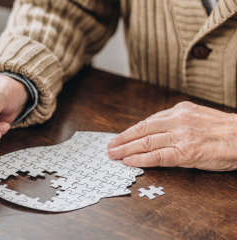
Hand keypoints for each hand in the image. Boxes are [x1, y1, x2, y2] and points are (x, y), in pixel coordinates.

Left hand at [107, 101, 236, 170]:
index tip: (119, 137)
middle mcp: (177, 120)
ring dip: (126, 149)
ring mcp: (181, 136)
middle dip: (122, 139)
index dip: (130, 131)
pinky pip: (157, 156)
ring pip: (145, 142)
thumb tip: (154, 129)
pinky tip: (129, 161)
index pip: (147, 121)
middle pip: (142, 130)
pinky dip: (140, 159)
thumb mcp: (197, 115)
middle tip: (110, 147)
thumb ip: (176, 120)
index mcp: (179, 110)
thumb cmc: (223, 129)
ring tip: (113, 154)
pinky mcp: (186, 152)